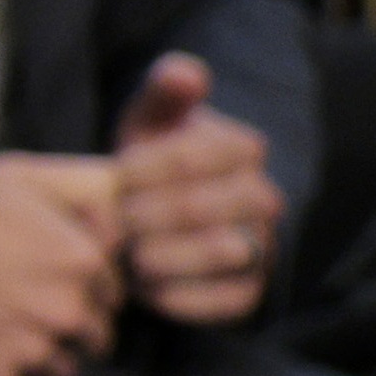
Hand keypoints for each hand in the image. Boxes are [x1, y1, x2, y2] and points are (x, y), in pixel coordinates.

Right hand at [0, 156, 125, 375]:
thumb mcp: (22, 176)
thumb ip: (89, 189)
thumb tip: (133, 216)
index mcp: (82, 261)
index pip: (116, 296)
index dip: (83, 288)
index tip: (43, 277)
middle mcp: (65, 313)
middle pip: (95, 342)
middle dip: (66, 328)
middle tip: (17, 305)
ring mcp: (29, 355)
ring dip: (39, 361)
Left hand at [107, 51, 283, 327]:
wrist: (159, 217)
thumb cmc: (153, 157)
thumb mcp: (152, 119)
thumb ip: (164, 92)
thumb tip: (183, 74)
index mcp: (244, 148)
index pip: (192, 156)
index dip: (143, 169)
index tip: (114, 176)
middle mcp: (264, 198)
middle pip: (199, 207)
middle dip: (144, 216)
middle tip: (111, 220)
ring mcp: (262, 246)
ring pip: (220, 253)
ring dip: (161, 256)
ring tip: (124, 253)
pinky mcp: (249, 292)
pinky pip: (224, 301)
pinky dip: (178, 296)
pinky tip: (143, 286)